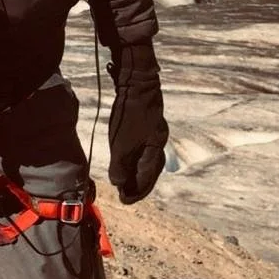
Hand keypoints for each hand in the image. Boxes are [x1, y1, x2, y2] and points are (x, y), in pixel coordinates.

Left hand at [107, 44, 168, 204]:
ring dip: (135, 170)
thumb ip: (121, 165)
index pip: (147, 178)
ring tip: (123, 179)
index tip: (124, 200)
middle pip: (150, 169)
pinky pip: (142, 145)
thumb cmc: (130, 112)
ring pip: (146, 157)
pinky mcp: (145, 120)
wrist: (136, 79)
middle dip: (137, 183)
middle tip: (124, 193)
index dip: (135, 191)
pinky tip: (125, 156)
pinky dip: (134, 155)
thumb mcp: (122, 142)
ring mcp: (153, 129)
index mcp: (156, 148)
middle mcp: (159, 140)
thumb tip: (119, 183)